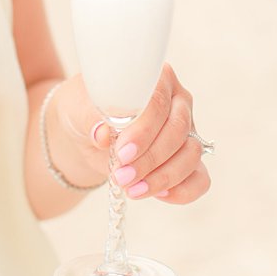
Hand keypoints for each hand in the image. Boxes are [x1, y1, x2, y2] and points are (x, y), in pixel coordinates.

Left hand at [89, 65, 211, 204]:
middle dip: (150, 158)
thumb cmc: (84, 111)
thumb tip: (101, 133)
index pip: (159, 102)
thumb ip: (89, 117)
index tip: (122, 151)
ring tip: (131, 189)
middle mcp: (178, 103)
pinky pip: (199, 179)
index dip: (144, 130)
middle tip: (121, 175)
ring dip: (162, 177)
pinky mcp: (187, 161)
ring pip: (191, 155)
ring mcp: (187, 133)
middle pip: (178, 130)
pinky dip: (183, 191)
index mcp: (157, 80)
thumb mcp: (77, 108)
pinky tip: (159, 195)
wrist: (85, 134)